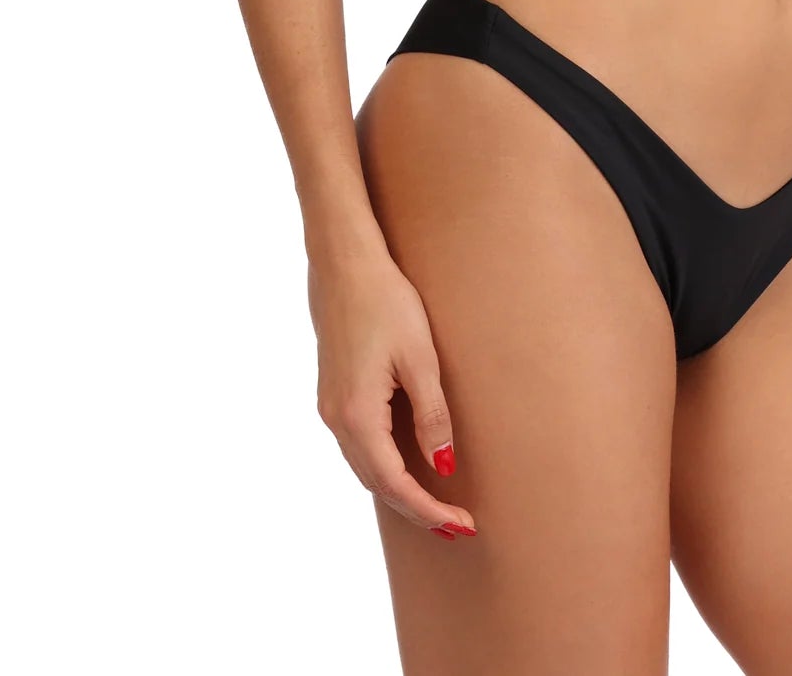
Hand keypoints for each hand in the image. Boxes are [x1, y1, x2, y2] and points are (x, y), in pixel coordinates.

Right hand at [307, 247, 476, 538]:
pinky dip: (384, 466)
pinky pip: (359, 446)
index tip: (462, 525)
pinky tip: (407, 466)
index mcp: (357, 416)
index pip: (395, 484)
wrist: (345, 265)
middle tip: (457, 525)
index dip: (429, 509)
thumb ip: (431, 416)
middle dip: (417, 508)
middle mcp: (336, 420)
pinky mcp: (333, 394)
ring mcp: (330, 408)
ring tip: (438, 504)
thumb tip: (442, 465)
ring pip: (365, 468)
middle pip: (377, 484)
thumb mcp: (420, 359)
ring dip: (400, 490)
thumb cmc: (387, 303)